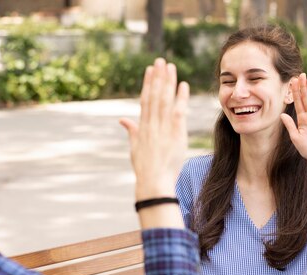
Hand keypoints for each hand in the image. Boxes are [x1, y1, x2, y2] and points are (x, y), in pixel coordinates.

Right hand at [120, 58, 189, 200]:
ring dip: (168, 81)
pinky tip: (183, 85)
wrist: (153, 182)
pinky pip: (178, 111)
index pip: (145, 100)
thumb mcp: (135, 148)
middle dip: (158, 77)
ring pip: (164, 99)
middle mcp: (151, 124)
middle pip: (154, 95)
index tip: (150, 70)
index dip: (148, 84)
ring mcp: (162, 128)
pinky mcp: (174, 133)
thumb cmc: (145, 168)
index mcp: (142, 127)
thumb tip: (122, 119)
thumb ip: (131, 131)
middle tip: (160, 60)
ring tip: (170, 66)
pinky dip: (180, 97)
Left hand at [280, 73, 306, 170]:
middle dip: (303, 87)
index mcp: (302, 119)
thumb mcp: (295, 137)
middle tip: (301, 75)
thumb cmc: (306, 149)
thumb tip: (281, 115)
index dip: (295, 92)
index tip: (292, 82)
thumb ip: (289, 125)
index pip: (298, 102)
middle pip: (306, 98)